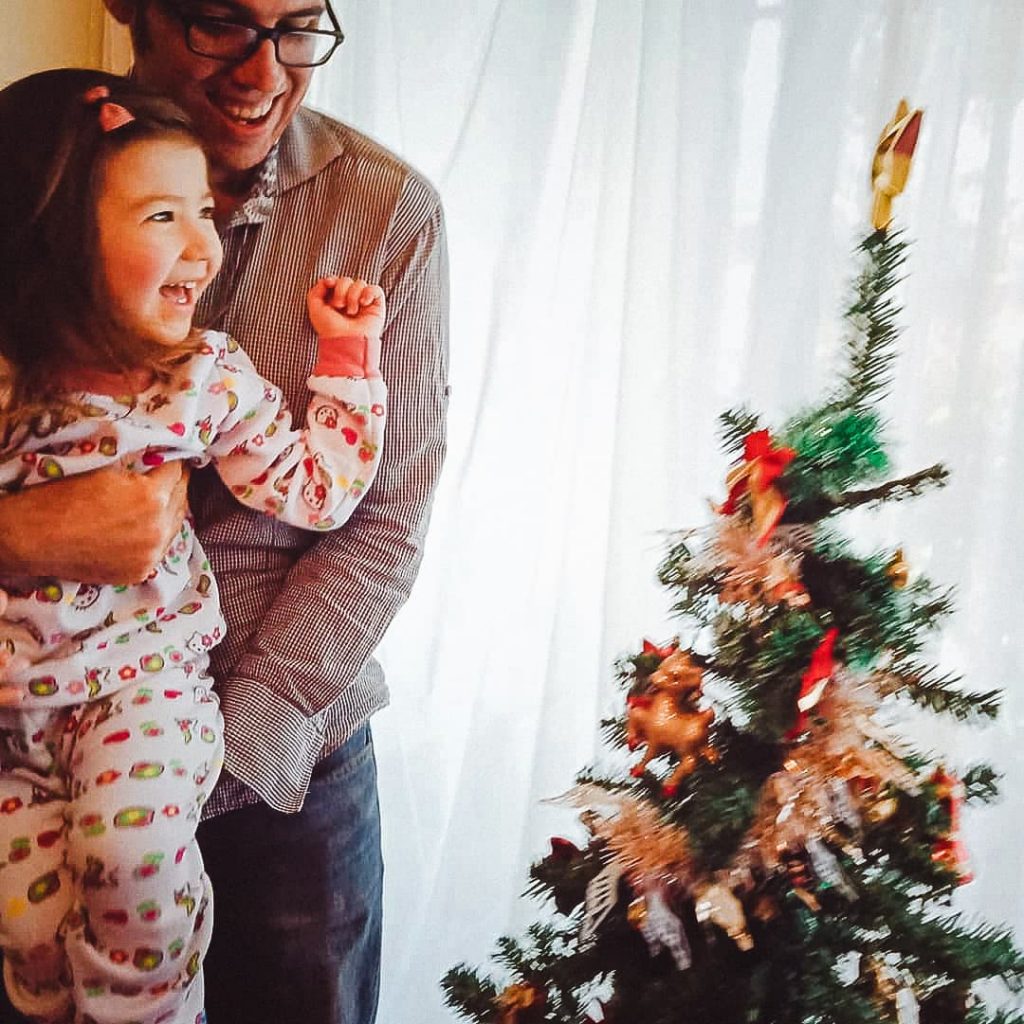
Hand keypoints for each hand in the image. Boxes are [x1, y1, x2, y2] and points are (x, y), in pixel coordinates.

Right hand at [0, 461, 188, 584]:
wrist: (33, 539)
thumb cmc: (62, 498)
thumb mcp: (107, 473)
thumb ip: (140, 472)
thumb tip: (160, 465)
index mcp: (152, 497)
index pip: (177, 472)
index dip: (173, 462)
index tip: (170, 458)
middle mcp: (158, 528)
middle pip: (181, 499)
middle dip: (176, 485)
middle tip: (169, 476)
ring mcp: (151, 554)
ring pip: (174, 526)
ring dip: (170, 511)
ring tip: (161, 501)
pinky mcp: (140, 572)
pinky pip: (160, 549)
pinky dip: (157, 536)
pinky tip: (147, 526)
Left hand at [306, 277, 385, 345]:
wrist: (345, 341)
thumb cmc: (330, 329)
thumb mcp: (315, 308)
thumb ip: (316, 290)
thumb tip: (328, 279)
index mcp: (336, 301)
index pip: (336, 281)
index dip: (333, 280)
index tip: (329, 284)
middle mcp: (350, 301)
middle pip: (347, 280)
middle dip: (341, 290)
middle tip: (339, 306)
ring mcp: (364, 303)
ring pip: (360, 283)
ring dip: (353, 296)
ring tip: (352, 311)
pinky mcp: (376, 306)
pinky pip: (375, 289)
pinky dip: (368, 293)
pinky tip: (363, 304)